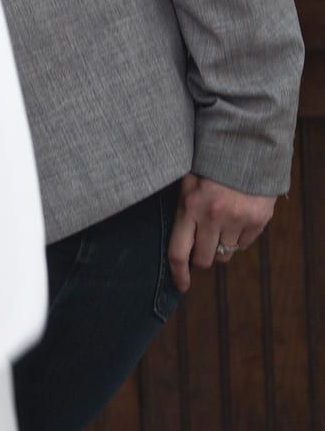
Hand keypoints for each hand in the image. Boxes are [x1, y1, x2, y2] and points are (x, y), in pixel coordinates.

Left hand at [166, 173, 276, 291]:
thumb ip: (182, 211)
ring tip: (219, 226)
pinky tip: (235, 221)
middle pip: (204, 259)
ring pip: (226, 254)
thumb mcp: (185, 183)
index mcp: (189, 207)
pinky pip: (244, 245)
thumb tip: (178, 243)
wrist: (242, 149)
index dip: (178, 274)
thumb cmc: (207, 166)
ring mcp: (237, 220)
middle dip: (201, 258)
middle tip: (201, 246)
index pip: (179, 252)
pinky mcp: (257, 221)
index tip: (180, 286)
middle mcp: (213, 218)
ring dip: (221, 247)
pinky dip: (238, 240)